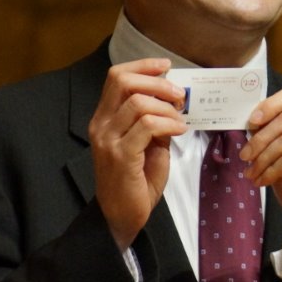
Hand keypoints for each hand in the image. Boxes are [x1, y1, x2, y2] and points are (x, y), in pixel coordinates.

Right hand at [89, 58, 187, 250]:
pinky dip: (168, 124)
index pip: (117, 76)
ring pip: (138, 103)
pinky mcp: (121, 156)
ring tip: (180, 120)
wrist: (121, 216)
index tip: (166, 65)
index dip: (143, 66)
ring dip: (167, 107)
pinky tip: (179, 131)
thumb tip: (173, 97)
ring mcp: (108, 140)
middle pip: (123, 82)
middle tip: (179, 95)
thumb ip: (155, 119)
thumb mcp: (148, 143)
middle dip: (157, 82)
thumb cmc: (136, 179)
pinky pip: (147, 126)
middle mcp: (101, 124)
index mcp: (104, 117)